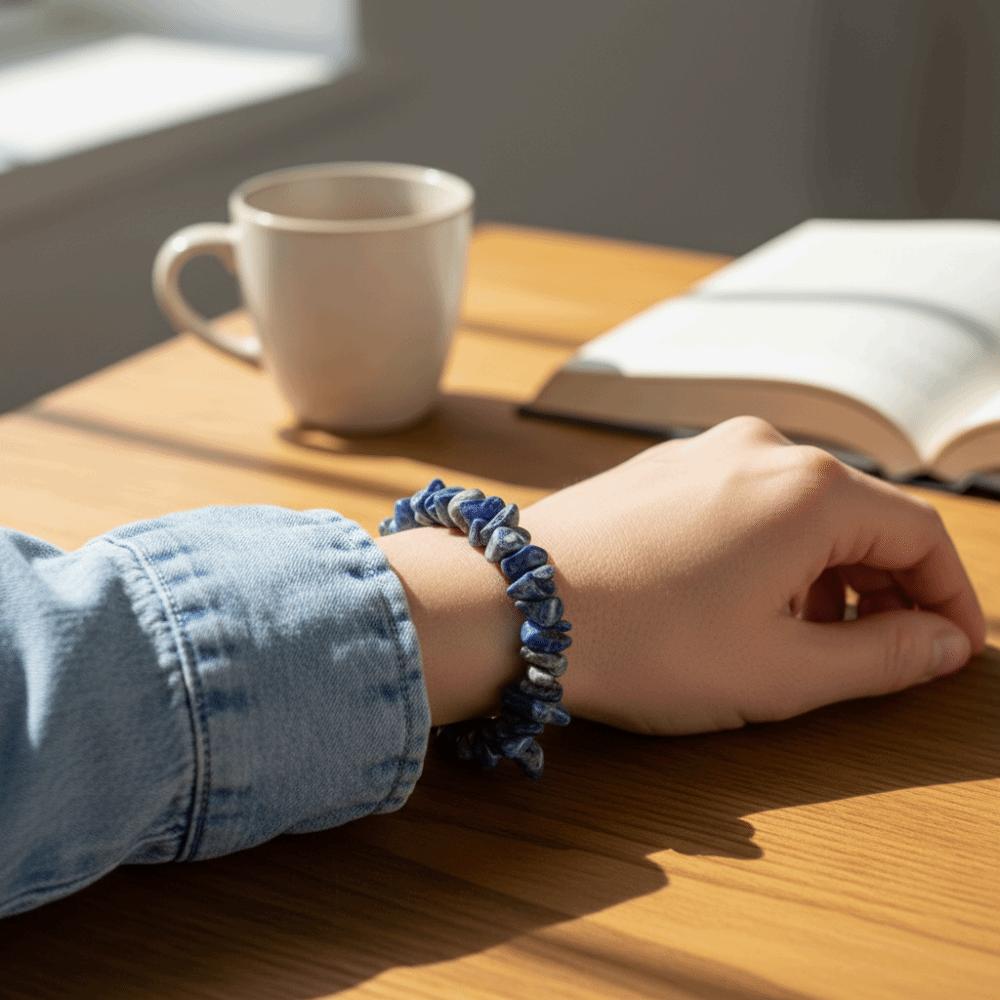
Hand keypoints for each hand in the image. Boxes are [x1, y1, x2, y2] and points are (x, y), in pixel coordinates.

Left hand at [377, 417, 985, 733]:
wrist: (508, 606)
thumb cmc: (641, 642)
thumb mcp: (779, 672)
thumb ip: (881, 658)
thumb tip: (941, 644)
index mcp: (809, 489)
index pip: (920, 535)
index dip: (949, 598)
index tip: (950, 650)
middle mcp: (761, 448)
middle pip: (861, 516)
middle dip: (884, 588)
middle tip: (881, 654)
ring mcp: (703, 450)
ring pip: (800, 509)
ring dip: (824, 572)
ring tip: (803, 638)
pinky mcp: (661, 468)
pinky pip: (744, 502)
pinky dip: (768, 551)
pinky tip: (740, 602)